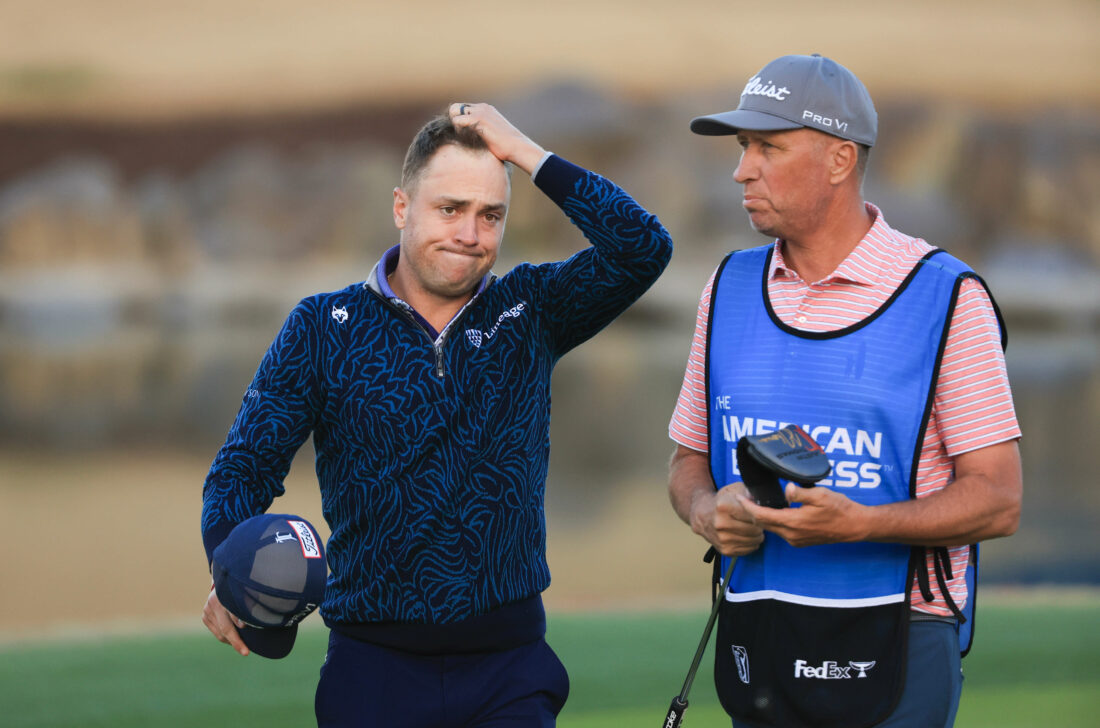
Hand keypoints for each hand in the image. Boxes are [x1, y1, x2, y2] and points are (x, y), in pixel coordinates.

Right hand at [202, 586, 249, 655]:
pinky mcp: (205, 616)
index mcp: (227, 595)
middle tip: (245, 652)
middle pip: (225, 627)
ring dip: (231, 640)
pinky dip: (226, 637)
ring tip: (243, 645)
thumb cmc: (242, 591)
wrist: (226, 582)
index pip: (234, 612)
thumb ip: (247, 608)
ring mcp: (208, 609)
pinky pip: (217, 632)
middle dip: (236, 641)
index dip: (239, 620)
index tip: (245, 628)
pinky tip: (234, 638)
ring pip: (220, 633)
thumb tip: (246, 625)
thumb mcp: (246, 595)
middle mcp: (215, 602)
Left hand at [449, 102, 546, 174]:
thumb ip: (482, 130)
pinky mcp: (478, 119)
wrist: (517, 147)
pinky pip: (457, 121)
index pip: (463, 108)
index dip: (459, 121)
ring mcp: (480, 112)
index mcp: (486, 109)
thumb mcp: (493, 134)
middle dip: (454, 121)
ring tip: (463, 137)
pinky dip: (458, 130)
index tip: (463, 134)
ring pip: (454, 111)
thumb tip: (474, 139)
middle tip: (460, 135)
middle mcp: (482, 107)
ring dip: (455, 125)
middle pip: (456, 107)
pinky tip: (467, 139)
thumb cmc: (507, 147)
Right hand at [691, 482, 763, 555]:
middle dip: (760, 525)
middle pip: (755, 529)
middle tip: (755, 521)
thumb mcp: (733, 490)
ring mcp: (722, 539)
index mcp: (723, 507)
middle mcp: (721, 524)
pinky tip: (746, 536)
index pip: (753, 514)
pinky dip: (751, 543)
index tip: (757, 512)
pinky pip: (749, 549)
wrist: (703, 516)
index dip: (759, 513)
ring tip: (751, 528)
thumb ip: (748, 492)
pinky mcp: (725, 550)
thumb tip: (760, 501)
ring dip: (757, 535)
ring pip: (754, 541)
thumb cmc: (722, 502)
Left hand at [743, 483, 866, 546]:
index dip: (748, 506)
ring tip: (756, 502)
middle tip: (745, 497)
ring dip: (762, 517)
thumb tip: (786, 490)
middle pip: (763, 524)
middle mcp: (791, 535)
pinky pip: (781, 531)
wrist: (855, 526)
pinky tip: (773, 511)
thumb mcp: (821, 495)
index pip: (762, 516)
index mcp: (793, 522)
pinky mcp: (801, 541)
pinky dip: (773, 521)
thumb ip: (800, 492)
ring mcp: (796, 540)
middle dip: (751, 511)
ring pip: (771, 528)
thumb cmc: (840, 509)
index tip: (739, 496)